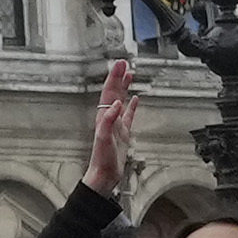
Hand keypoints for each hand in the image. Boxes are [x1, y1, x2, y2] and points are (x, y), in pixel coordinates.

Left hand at [87, 55, 140, 194]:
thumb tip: (116, 104)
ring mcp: (116, 124)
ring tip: (129, 75)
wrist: (105, 174)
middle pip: (114, 93)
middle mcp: (109, 117)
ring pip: (121, 100)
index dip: (114, 78)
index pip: (109, 93)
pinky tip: (135, 99)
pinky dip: (132, 106)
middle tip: (124, 64)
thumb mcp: (104, 139)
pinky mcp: (123, 132)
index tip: (119, 65)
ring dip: (124, 87)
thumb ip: (108, 121)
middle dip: (118, 77)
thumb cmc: (102, 159)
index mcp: (103, 117)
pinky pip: (129, 115)